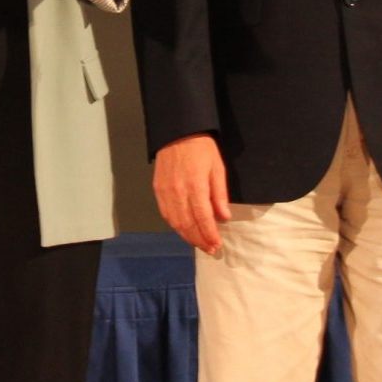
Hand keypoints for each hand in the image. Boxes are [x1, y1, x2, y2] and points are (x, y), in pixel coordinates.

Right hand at [154, 134, 230, 255]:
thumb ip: (219, 194)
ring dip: (187, 237)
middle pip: (188, 224)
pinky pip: (166, 214)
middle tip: (210, 250)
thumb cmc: (202, 148)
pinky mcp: (157, 190)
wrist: (177, 132)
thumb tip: (224, 217)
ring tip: (199, 244)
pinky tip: (184, 231)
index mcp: (195, 186)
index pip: (203, 218)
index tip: (217, 245)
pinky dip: (175, 226)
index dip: (210, 234)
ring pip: (175, 222)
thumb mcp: (217, 168)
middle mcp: (178, 192)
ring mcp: (165, 192)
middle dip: (199, 240)